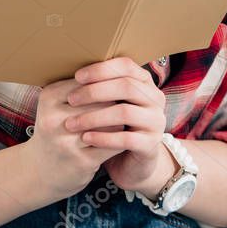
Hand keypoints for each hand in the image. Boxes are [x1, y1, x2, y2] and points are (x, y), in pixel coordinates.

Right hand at [23, 74, 130, 199]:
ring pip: (110, 124)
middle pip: (102, 103)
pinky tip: (122, 139)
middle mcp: (53, 119)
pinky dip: (120, 141)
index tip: (117, 87)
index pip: (90, 83)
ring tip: (126, 121)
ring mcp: (65, 142)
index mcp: (48, 97)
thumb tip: (114, 66)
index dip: (107, 85)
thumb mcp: (56, 105)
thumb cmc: (55, 130)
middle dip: (117, 104)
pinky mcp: (80, 162)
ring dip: (121, 123)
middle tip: (128, 104)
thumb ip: (79, 88)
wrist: (41, 171)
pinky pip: (111, 145)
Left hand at [65, 56, 167, 191]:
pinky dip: (103, 138)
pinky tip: (85, 138)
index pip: (126, 65)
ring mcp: (155, 122)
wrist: (133, 162)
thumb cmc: (115, 125)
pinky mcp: (151, 145)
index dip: (101, 69)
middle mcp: (155, 99)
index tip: (77, 77)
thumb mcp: (110, 102)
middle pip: (126, 86)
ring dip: (94, 117)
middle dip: (94, 92)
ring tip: (72, 123)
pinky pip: (126, 139)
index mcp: (145, 82)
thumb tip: (71, 71)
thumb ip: (100, 85)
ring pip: (125, 112)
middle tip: (71, 100)